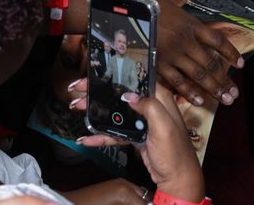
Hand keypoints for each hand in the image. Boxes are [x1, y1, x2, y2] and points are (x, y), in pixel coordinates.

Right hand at [73, 82, 205, 202]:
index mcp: (160, 98)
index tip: (96, 74)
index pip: (136, 80)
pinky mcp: (135, 136)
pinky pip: (115, 133)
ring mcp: (142, 122)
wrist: (177, 179)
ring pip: (115, 113)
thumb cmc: (175, 152)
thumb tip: (128, 95)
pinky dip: (101, 136)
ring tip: (76, 107)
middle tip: (78, 90)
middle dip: (99, 92)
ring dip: (96, 112)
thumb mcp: (164, 127)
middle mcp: (150, 106)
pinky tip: (86, 138)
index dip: (116, 75)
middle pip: (121, 95)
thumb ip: (149, 107)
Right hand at [152, 0, 240, 104]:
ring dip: (212, 89)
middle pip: (210, 63)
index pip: (217, 40)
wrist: (125, 9)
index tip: (240, 63)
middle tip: (233, 93)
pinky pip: (176, 81)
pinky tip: (198, 100)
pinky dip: (188, 92)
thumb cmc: (144, 1)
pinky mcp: (159, 63)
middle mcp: (185, 41)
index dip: (230, 53)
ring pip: (197, 75)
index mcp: (190, 24)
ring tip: (223, 100)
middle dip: (224, 80)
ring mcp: (173, 54)